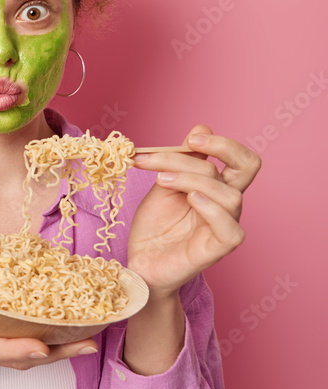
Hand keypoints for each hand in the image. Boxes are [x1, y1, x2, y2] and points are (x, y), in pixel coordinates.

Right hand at [0, 241, 97, 388]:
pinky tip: (68, 336)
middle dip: (56, 353)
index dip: (17, 348)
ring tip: (91, 340)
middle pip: (20, 359)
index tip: (43, 347)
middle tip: (90, 343)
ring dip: (59, 353)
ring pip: (26, 360)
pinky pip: (22, 355)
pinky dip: (48, 349)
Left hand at [128, 124, 260, 296]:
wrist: (141, 262)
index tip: (190, 138)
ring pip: (228, 193)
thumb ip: (182, 161)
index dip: (222, 143)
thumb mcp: (163, 184)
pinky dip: (212, 209)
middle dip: (219, 147)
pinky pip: (231, 228)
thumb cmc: (154, 226)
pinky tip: (190, 200)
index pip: (240, 158)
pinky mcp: (218, 249)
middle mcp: (226, 204)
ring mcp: (224, 225)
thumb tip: (202, 126)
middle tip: (187, 144)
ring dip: (192, 178)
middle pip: (247, 167)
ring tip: (161, 180)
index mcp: (217, 187)